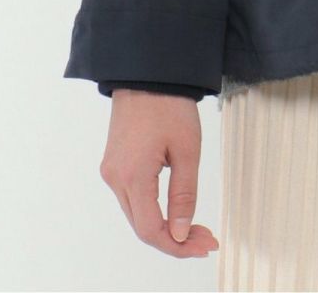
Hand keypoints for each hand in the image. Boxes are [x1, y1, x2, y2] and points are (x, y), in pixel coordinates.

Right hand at [99, 89, 219, 258]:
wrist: (146, 72)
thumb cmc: (170, 105)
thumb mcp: (187, 149)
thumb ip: (184, 194)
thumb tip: (182, 233)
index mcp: (132, 176)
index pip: (152, 230)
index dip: (179, 245)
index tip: (205, 246)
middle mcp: (114, 179)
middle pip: (142, 227)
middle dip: (175, 239)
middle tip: (206, 239)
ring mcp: (111, 171)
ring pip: (136, 215)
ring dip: (164, 226)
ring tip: (196, 228)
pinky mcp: (114, 163)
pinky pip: (132, 198)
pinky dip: (153, 210)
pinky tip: (174, 210)